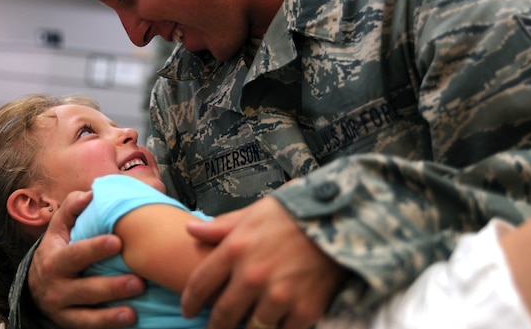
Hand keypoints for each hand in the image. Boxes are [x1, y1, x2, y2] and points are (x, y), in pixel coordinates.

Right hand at [28, 190, 145, 327]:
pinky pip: (88, 326)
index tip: (117, 242)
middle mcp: (56, 286)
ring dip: (112, 313)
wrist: (35, 285)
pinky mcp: (69, 323)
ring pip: (87, 313)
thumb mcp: (58, 229)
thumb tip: (89, 193)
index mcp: (55, 259)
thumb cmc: (58, 249)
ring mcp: (62, 308)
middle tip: (138, 282)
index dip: (95, 248)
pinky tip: (129, 320)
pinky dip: (107, 325)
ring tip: (135, 310)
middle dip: (111, 286)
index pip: (76, 254)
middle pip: (85, 288)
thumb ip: (72, 208)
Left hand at [181, 197, 346, 328]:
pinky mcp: (304, 310)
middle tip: (213, 328)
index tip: (188, 310)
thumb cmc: (294, 213)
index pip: (200, 284)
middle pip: (222, 315)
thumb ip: (221, 227)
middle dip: (214, 326)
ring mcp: (278, 296)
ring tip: (247, 325)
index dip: (190, 302)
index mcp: (235, 249)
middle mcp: (252, 275)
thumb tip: (190, 231)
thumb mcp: (254, 212)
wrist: (341, 219)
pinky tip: (276, 323)